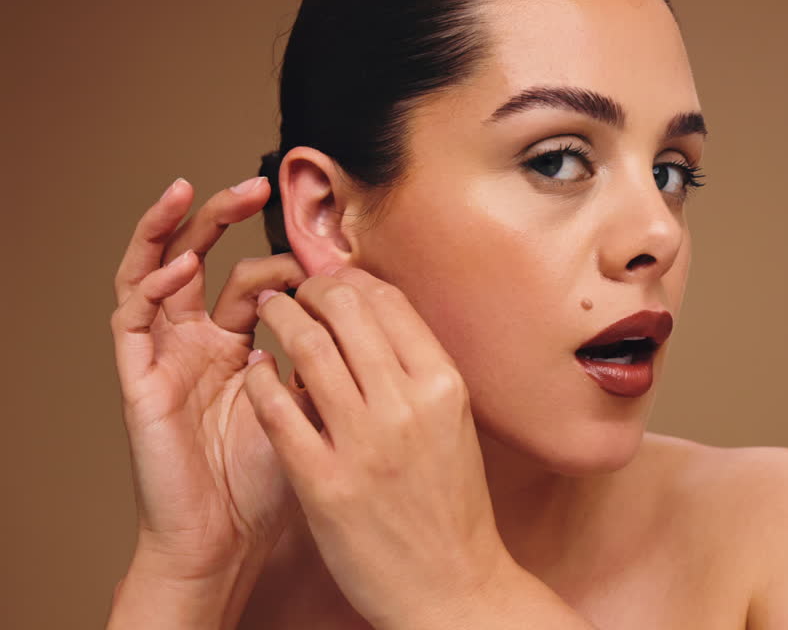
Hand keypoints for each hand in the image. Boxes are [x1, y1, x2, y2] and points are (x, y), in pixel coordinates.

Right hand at [110, 176, 308, 582]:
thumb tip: (359, 310)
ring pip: (153, 273)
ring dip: (170, 231)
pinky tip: (181, 267)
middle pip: (201, 260)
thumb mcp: (309, 406)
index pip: (254, 281)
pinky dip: (151, 286)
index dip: (280, 255)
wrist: (226, 539)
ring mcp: (163, 357)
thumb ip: (320, 360)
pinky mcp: (137, 379)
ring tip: (189, 191)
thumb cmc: (270, 479)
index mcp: (236, 345)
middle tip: (257, 186)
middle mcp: (196, 342)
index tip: (321, 240)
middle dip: (222, 217)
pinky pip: (132, 320)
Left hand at [242, 267, 511, 629]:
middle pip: (346, 310)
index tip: (330, 280)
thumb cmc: (451, 505)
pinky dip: (261, 379)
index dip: (350, 278)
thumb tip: (376, 316)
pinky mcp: (325, 483)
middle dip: (310, 289)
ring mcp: (365, 443)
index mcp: (444, 385)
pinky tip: (256, 371)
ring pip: (307, 347)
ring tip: (266, 313)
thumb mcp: (453, 423)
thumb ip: (418, 371)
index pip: (389, 300)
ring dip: (280, 319)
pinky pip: (278, 408)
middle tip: (293, 291)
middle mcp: (408, 404)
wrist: (452, 585)